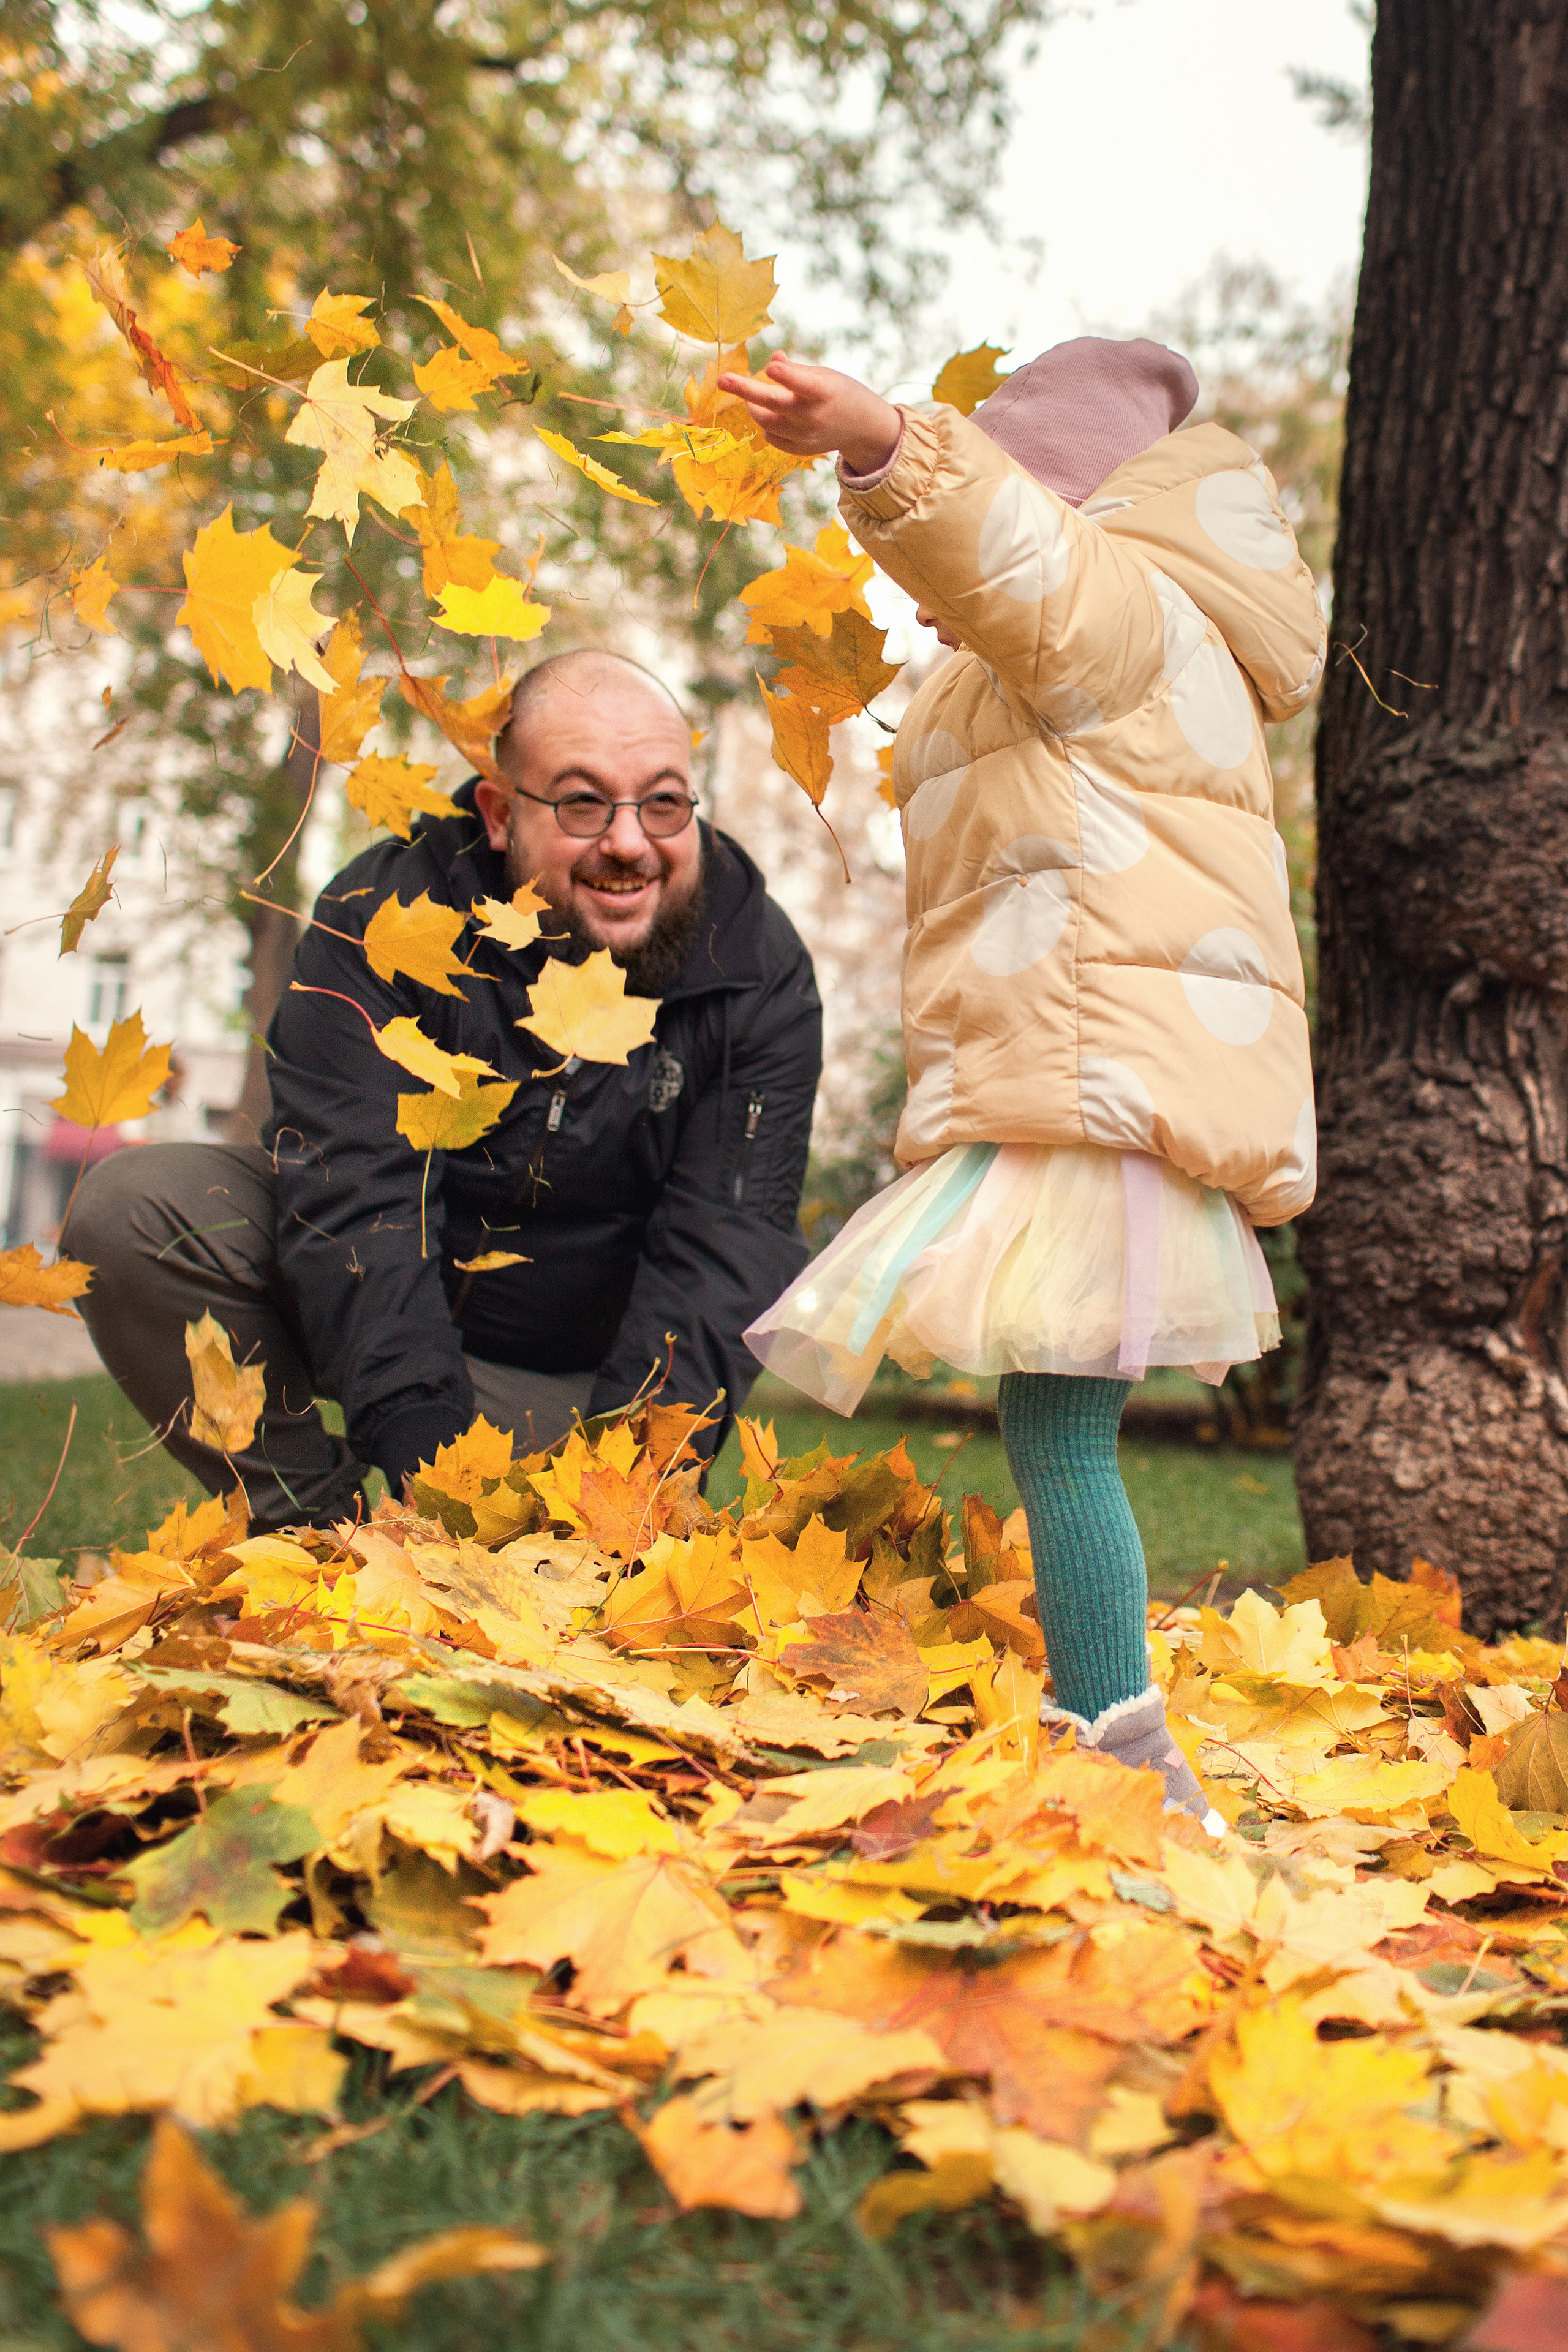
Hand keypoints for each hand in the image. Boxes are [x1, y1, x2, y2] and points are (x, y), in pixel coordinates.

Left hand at [717, 354, 901, 474]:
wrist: (862, 428)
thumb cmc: (840, 392)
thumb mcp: (824, 375)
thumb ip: (796, 370)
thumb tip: (772, 360)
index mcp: (823, 392)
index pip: (801, 383)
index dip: (785, 375)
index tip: (771, 366)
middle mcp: (812, 417)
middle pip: (773, 403)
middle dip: (745, 390)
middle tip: (723, 379)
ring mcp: (804, 437)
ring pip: (765, 421)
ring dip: (753, 405)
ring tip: (751, 396)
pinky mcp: (799, 450)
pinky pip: (771, 436)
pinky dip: (767, 423)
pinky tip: (775, 415)